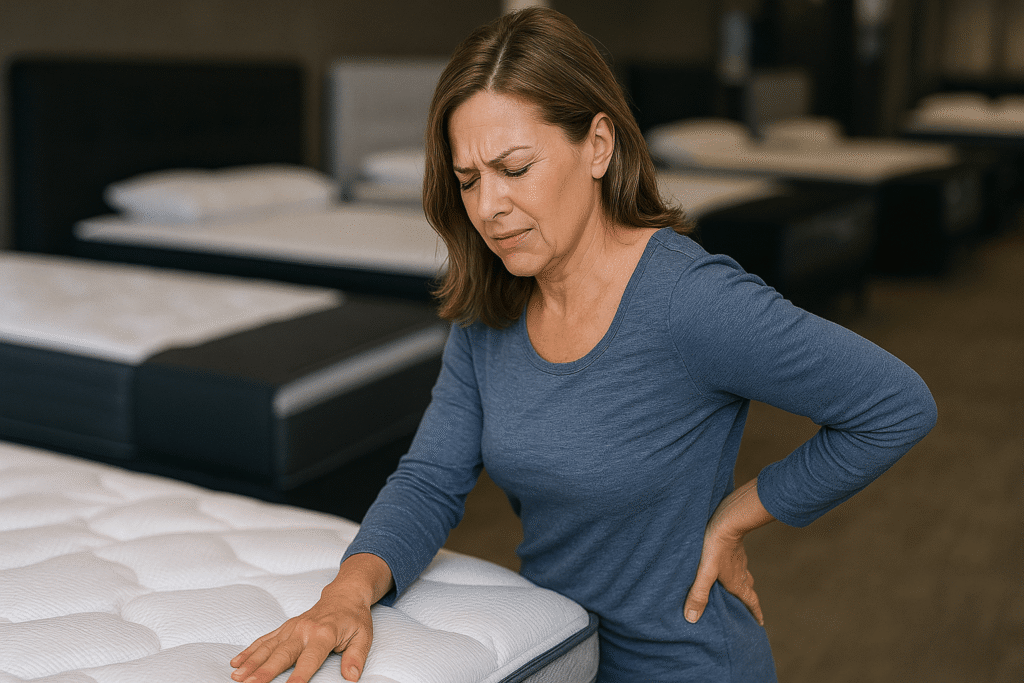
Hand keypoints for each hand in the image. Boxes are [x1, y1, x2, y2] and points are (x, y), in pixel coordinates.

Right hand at [231, 554, 392, 682]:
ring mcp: (291, 628)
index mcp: (324, 634)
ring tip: (237, 677)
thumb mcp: (363, 636)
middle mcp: (304, 630)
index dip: (300, 675)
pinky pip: (264, 639)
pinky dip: (249, 651)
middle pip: (282, 653)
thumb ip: (356, 657)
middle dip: (265, 670)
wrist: (344, 595)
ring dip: (251, 662)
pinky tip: (236, 662)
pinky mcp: (284, 628)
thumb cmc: (354, 618)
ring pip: (268, 647)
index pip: (310, 658)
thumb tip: (352, 676)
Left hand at [683, 479, 772, 625]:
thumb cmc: (715, 546)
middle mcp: (741, 573)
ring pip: (744, 576)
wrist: (728, 519)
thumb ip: (698, 594)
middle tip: (748, 610)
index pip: (750, 601)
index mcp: (736, 582)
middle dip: (748, 602)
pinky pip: (738, 563)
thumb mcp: (705, 572)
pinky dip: (736, 570)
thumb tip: (692, 618)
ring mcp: (739, 559)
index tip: (760, 623)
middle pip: (748, 590)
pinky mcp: (735, 548)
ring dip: (742, 585)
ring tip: (737, 590)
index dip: (755, 613)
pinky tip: (728, 565)